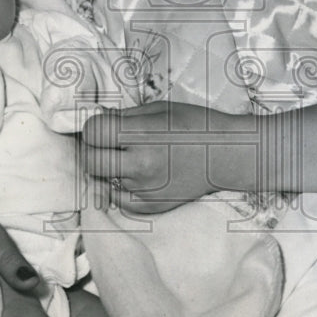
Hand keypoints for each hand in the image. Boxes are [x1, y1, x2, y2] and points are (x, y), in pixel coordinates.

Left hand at [82, 101, 244, 212]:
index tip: (103, 128)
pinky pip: (117, 199)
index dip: (93, 128)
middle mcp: (140, 165)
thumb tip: (97, 123)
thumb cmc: (195, 125)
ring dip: (108, 168)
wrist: (227, 155)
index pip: (92, 133)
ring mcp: (144, 189)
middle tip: (106, 144)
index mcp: (141, 135)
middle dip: (92, 150)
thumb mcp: (158, 109)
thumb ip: (123, 117)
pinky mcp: (150, 206)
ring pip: (102, 180)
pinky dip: (119, 187)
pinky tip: (135, 174)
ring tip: (130, 158)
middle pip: (89, 160)